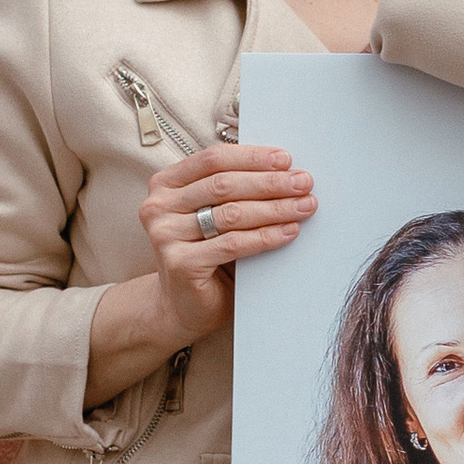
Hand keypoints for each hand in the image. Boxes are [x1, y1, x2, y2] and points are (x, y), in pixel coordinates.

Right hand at [133, 141, 314, 339]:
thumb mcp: (215, 215)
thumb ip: (235, 192)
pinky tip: (289, 231)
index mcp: (166, 185)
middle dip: (270, 182)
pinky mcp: (180, 263)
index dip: (252, 157)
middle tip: (303, 183)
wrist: (184, 306)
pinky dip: (266, 236)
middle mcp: (158, 206)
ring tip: (304, 206)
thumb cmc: (205, 255)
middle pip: (224, 185)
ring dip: (274, 208)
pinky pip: (233, 244)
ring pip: (231, 213)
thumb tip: (285, 173)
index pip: (213, 160)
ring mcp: (165, 235)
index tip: (286, 160)